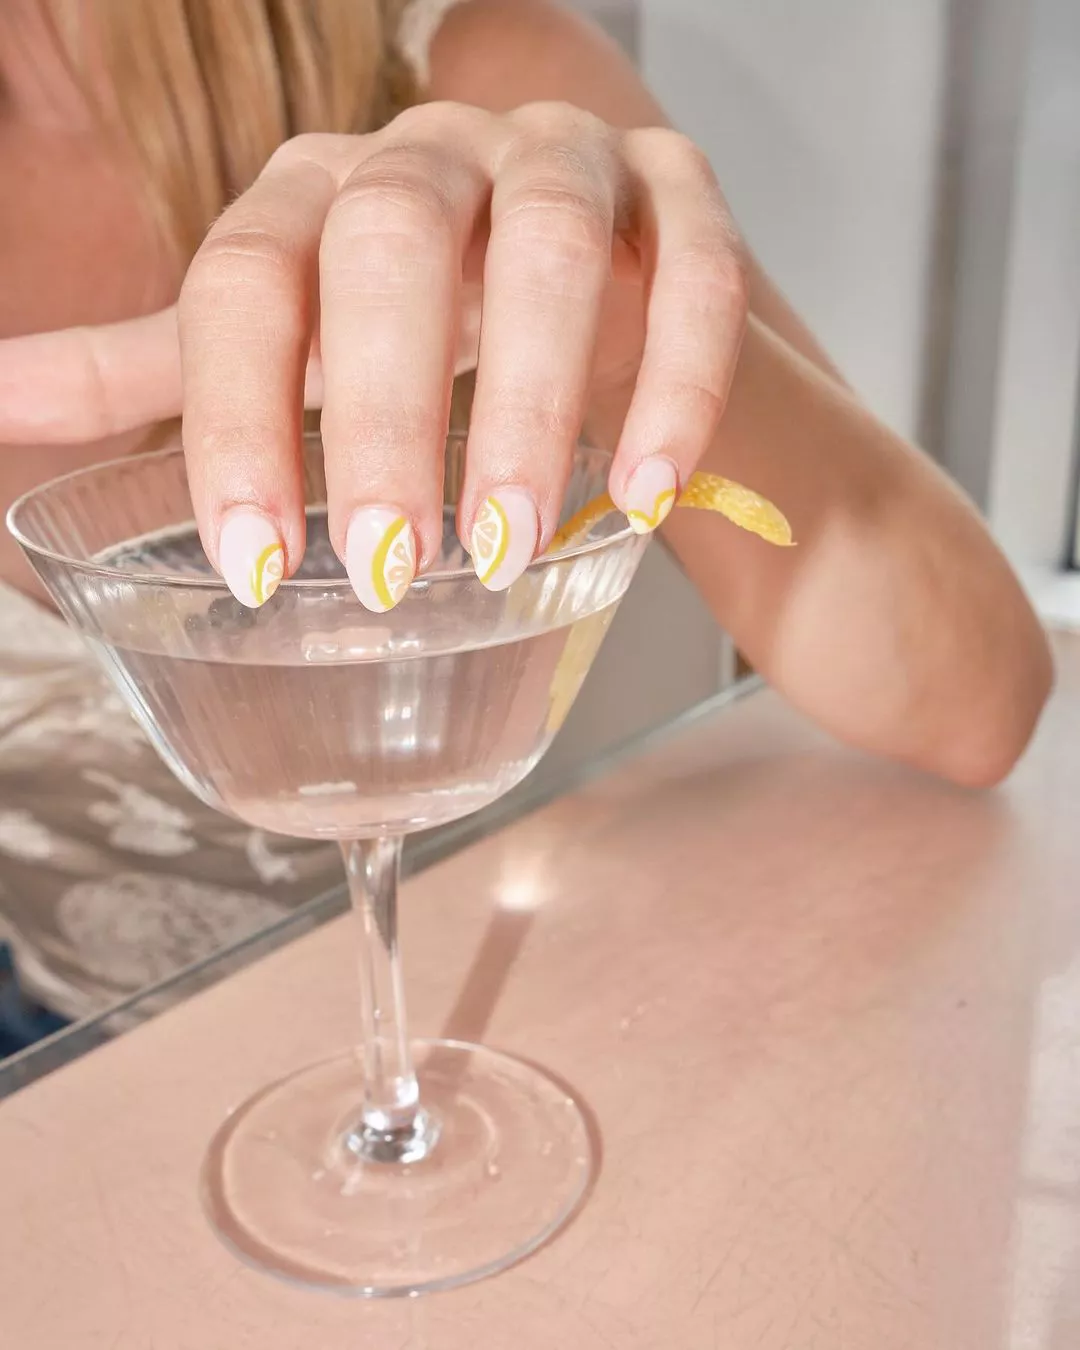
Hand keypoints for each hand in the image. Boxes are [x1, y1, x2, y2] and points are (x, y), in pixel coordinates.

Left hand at [1, 102, 747, 607]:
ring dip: (523, 406)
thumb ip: (163, 374)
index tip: (256, 563)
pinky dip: (673, 377)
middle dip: (382, 417)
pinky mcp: (678, 196)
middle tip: (391, 568)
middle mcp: (431, 156)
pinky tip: (644, 488)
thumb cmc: (423, 344)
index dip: (237, 417)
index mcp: (314, 194)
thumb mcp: (289, 356)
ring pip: (544, 247)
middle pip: (387, 246)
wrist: (588, 314)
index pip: (246, 278)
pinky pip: (692, 265)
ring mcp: (562, 162)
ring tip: (506, 547)